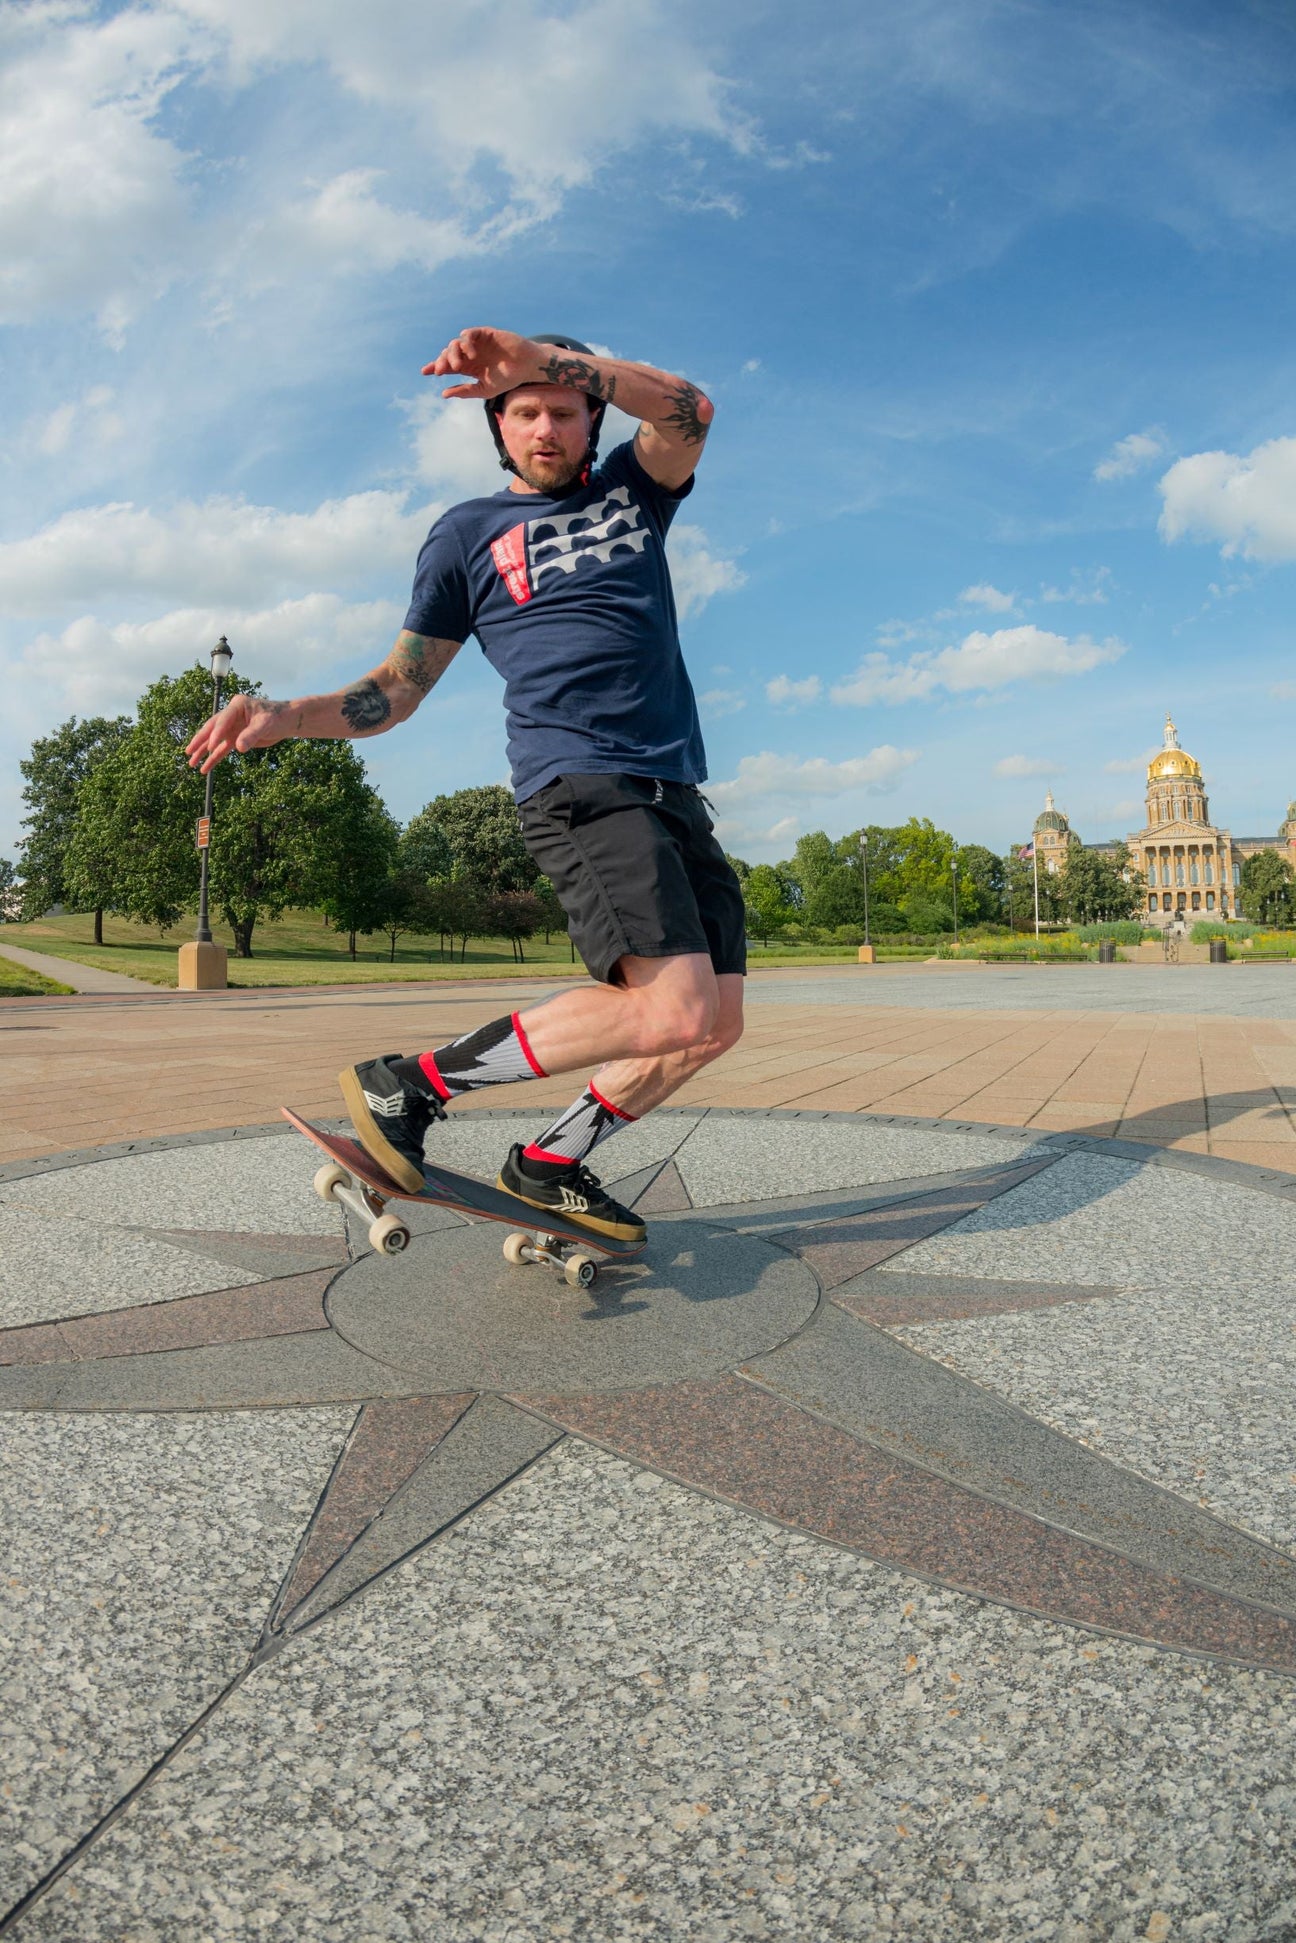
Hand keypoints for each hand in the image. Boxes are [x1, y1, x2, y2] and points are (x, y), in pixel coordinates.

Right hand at [185, 694, 290, 773]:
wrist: (286, 721)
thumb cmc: (278, 718)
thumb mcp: (266, 724)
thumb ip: (252, 735)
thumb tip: (239, 747)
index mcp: (237, 706)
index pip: (223, 721)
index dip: (216, 734)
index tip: (211, 747)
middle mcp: (231, 715)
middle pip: (212, 729)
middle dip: (200, 741)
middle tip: (188, 751)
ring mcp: (232, 727)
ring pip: (214, 741)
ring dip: (203, 752)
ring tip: (191, 763)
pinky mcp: (236, 738)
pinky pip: (222, 750)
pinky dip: (214, 758)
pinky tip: (205, 768)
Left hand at [422, 328, 543, 398]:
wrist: (526, 366)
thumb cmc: (508, 378)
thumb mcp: (484, 389)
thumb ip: (465, 391)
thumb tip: (443, 394)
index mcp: (469, 366)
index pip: (448, 365)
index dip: (435, 366)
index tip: (425, 372)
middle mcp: (470, 353)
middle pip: (448, 353)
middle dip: (442, 362)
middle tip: (441, 371)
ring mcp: (477, 343)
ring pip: (455, 343)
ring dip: (453, 354)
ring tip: (457, 365)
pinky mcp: (485, 334)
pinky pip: (469, 334)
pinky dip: (466, 342)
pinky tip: (470, 354)